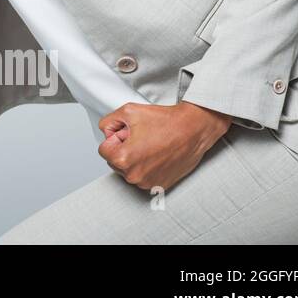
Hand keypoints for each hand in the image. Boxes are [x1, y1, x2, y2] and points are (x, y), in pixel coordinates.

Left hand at [97, 101, 232, 191]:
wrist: (193, 129)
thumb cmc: (166, 121)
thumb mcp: (127, 111)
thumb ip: (108, 122)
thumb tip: (106, 133)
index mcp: (123, 159)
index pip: (104, 150)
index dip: (116, 138)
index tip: (129, 134)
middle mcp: (134, 175)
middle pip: (115, 161)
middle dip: (124, 149)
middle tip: (141, 138)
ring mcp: (147, 183)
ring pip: (129, 170)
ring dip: (135, 159)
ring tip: (151, 146)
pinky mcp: (159, 186)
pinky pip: (143, 177)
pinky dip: (147, 167)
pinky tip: (158, 154)